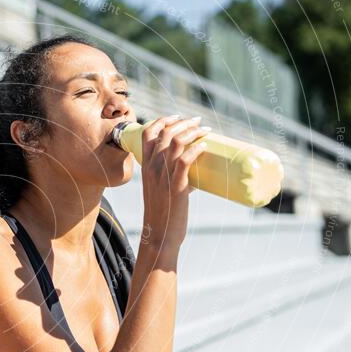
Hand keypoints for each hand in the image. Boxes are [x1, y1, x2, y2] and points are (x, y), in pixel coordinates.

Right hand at [139, 115, 209, 248]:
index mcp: (145, 167)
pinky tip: (204, 146)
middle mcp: (152, 168)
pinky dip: (196, 149)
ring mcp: (163, 176)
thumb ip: (174, 179)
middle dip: (184, 122)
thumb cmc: (163, 214)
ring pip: (176, 143)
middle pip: (166, 133)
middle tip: (198, 122)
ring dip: (193, 131)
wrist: (159, 234)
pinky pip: (185, 160)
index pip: (148, 133)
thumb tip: (196, 175)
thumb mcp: (160, 190)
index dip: (163, 120)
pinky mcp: (176, 186)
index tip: (177, 117)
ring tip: (205, 130)